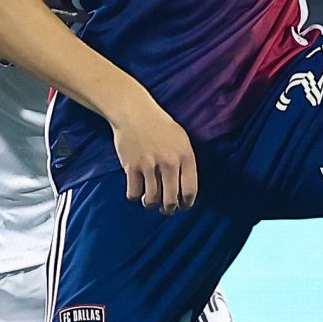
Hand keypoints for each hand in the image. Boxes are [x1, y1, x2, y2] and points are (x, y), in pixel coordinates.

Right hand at [109, 92, 195, 212]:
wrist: (134, 112)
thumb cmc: (159, 126)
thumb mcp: (181, 140)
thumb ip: (185, 163)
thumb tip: (185, 190)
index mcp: (185, 156)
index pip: (190, 191)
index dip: (186, 204)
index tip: (182, 206)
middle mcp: (169, 162)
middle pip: (171, 200)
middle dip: (169, 209)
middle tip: (166, 209)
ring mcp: (149, 165)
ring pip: (152, 199)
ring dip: (151, 204)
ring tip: (150, 201)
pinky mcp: (132, 166)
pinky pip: (134, 193)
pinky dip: (135, 196)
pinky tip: (137, 190)